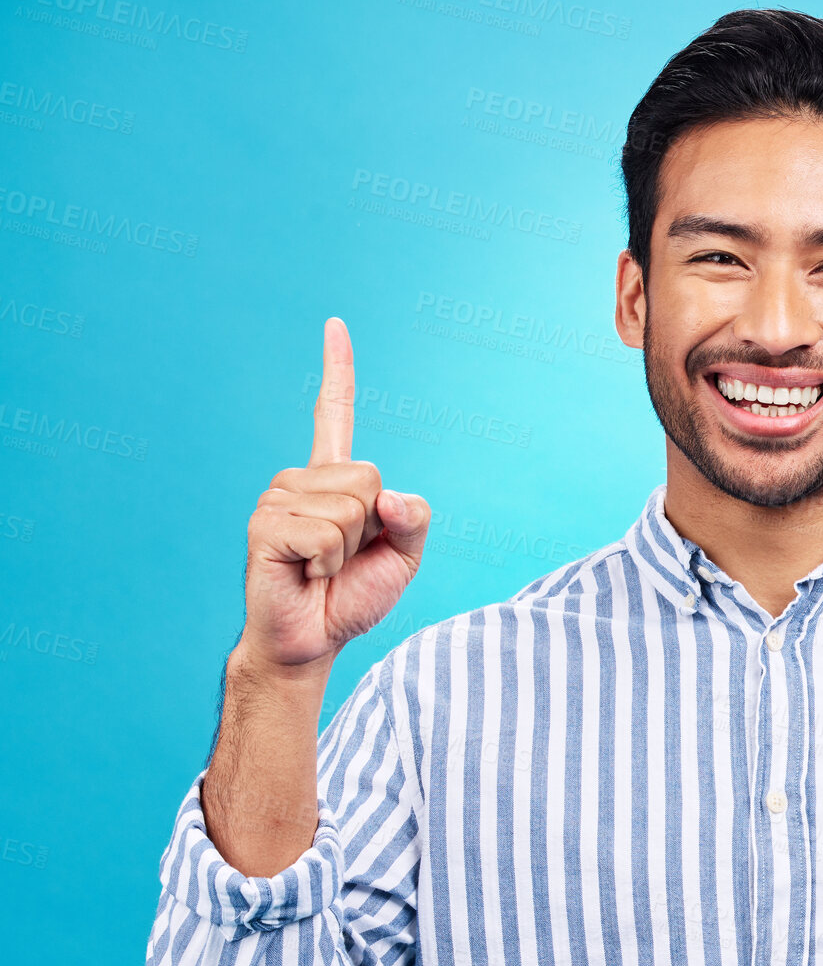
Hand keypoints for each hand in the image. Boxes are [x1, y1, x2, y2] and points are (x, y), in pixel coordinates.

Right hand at [240, 318, 431, 673]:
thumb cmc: (353, 596)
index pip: (335, 414)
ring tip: (321, 567)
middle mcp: (301, 479)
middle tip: (343, 557)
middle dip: (372, 526)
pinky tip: (306, 573)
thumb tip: (389, 495)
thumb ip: (415, 519)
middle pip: (369, 476)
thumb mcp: (404, 556)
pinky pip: (326, 534)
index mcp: (333, 478)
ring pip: (351, 506)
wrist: (313, 641)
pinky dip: (327, 563)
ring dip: (349, 549)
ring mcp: (278, 498)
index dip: (337, 370)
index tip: (335, 324)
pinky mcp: (264, 525)